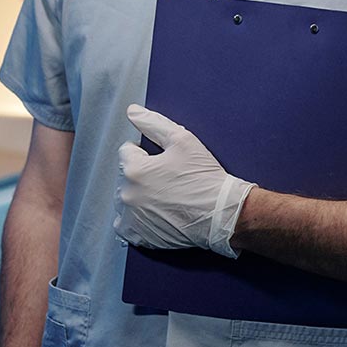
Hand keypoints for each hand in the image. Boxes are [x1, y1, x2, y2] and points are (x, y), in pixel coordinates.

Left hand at [113, 103, 251, 258]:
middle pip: (125, 175)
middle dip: (141, 174)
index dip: (146, 152)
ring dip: (137, 195)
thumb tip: (132, 111)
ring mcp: (131, 217)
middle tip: (167, 180)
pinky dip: (135, 218)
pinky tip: (154, 213)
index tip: (164, 162)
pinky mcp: (137, 235)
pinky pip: (124, 224)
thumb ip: (153, 123)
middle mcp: (126, 194)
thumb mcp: (182, 140)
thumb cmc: (204, 177)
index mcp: (133, 169)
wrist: (222, 214)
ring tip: (164, 196)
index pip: (127, 151)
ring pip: (124, 198)